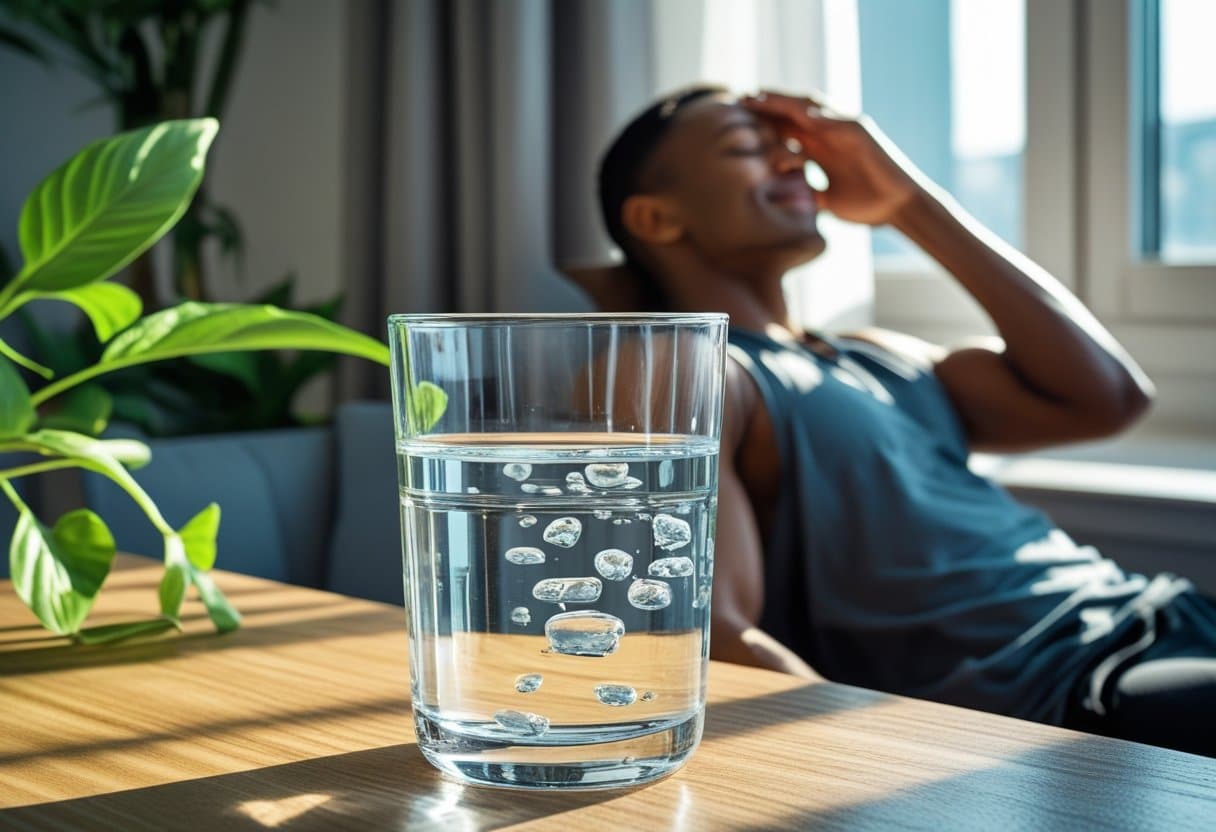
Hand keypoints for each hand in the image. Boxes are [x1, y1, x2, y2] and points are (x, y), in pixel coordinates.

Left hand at [741, 90, 927, 226]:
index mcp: (819, 147)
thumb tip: (782, 204)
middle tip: (740, 99)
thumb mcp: (825, 200)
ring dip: (787, 101)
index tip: (734, 120)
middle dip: (767, 104)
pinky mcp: (862, 134)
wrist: (898, 207)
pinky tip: (801, 113)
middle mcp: (829, 133)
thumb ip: (806, 194)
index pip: (785, 127)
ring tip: (763, 96)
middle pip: (793, 111)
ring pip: (812, 107)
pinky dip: (821, 116)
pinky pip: (839, 120)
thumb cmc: (866, 204)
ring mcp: (845, 130)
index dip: (762, 121)